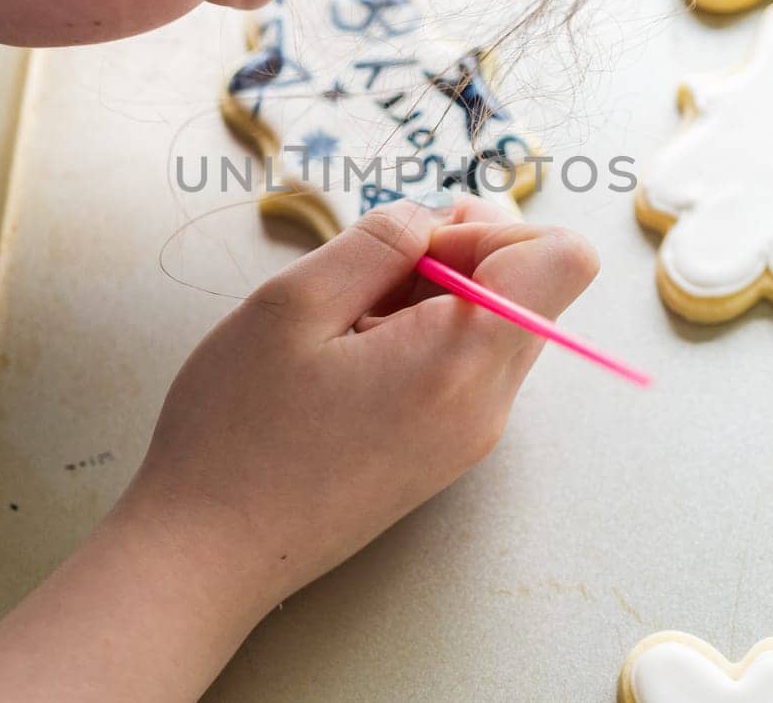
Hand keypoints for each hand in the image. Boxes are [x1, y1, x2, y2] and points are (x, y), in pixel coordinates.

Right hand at [0, 194, 597, 702]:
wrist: (209, 554)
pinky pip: (466, 368)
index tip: (418, 243)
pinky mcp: (445, 455)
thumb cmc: (238, 429)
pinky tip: (349, 357)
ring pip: (496, 325)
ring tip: (347, 322)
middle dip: (461, 256)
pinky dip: (424, 340)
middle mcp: (488, 403)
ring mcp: (472, 436)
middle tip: (367, 275)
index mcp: (463, 359)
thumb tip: (445, 218)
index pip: (563, 256)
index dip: (496, 223)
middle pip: (533, 288)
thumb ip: (382, 239)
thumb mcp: (295, 301)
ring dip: (436, 298)